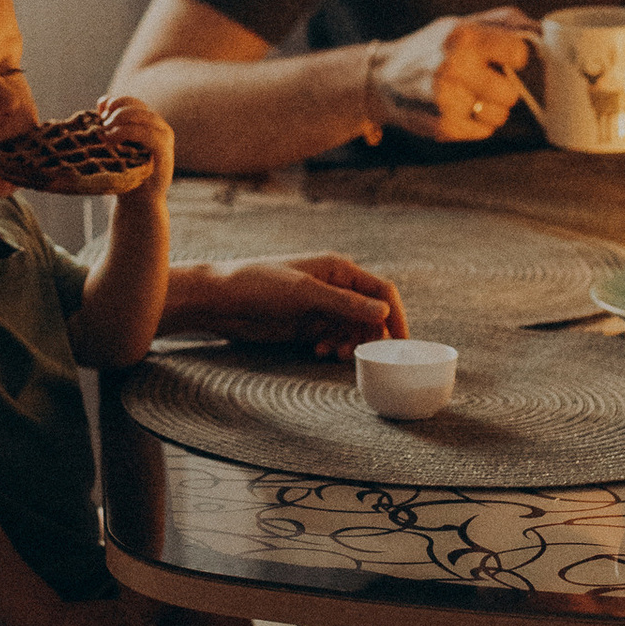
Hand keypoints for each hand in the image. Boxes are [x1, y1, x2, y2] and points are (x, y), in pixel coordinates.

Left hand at [101, 94, 174, 198]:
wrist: (138, 201)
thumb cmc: (124, 173)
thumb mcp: (114, 145)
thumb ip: (111, 123)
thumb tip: (102, 102)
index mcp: (146, 121)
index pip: (130, 101)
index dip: (114, 103)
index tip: (100, 115)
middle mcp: (158, 126)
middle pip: (136, 106)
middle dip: (115, 113)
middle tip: (102, 127)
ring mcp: (164, 138)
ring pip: (143, 117)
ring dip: (121, 122)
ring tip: (106, 135)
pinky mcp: (166, 152)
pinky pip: (149, 135)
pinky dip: (129, 133)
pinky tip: (113, 142)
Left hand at [195, 253, 409, 353]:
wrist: (220, 299)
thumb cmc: (259, 284)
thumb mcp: (304, 293)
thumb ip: (345, 303)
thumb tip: (384, 311)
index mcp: (339, 270)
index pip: (382, 291)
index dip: (397, 316)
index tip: (404, 343)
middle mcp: (334, 287)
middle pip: (371, 314)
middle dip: (371, 336)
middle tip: (364, 355)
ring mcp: (321, 307)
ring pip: (353, 330)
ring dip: (351, 344)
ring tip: (333, 354)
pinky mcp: (307, 325)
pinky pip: (333, 339)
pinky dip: (333, 347)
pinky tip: (319, 352)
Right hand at [366, 9, 537, 141]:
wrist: (382, 79)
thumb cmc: (429, 48)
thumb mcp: (461, 23)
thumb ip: (504, 23)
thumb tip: (543, 31)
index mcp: (464, 37)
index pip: (519, 53)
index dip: (515, 57)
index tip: (505, 58)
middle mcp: (454, 68)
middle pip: (511, 92)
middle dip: (502, 88)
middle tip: (483, 81)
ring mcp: (447, 100)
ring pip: (500, 115)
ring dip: (490, 108)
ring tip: (469, 96)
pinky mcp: (443, 126)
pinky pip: (484, 131)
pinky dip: (476, 123)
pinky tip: (457, 109)